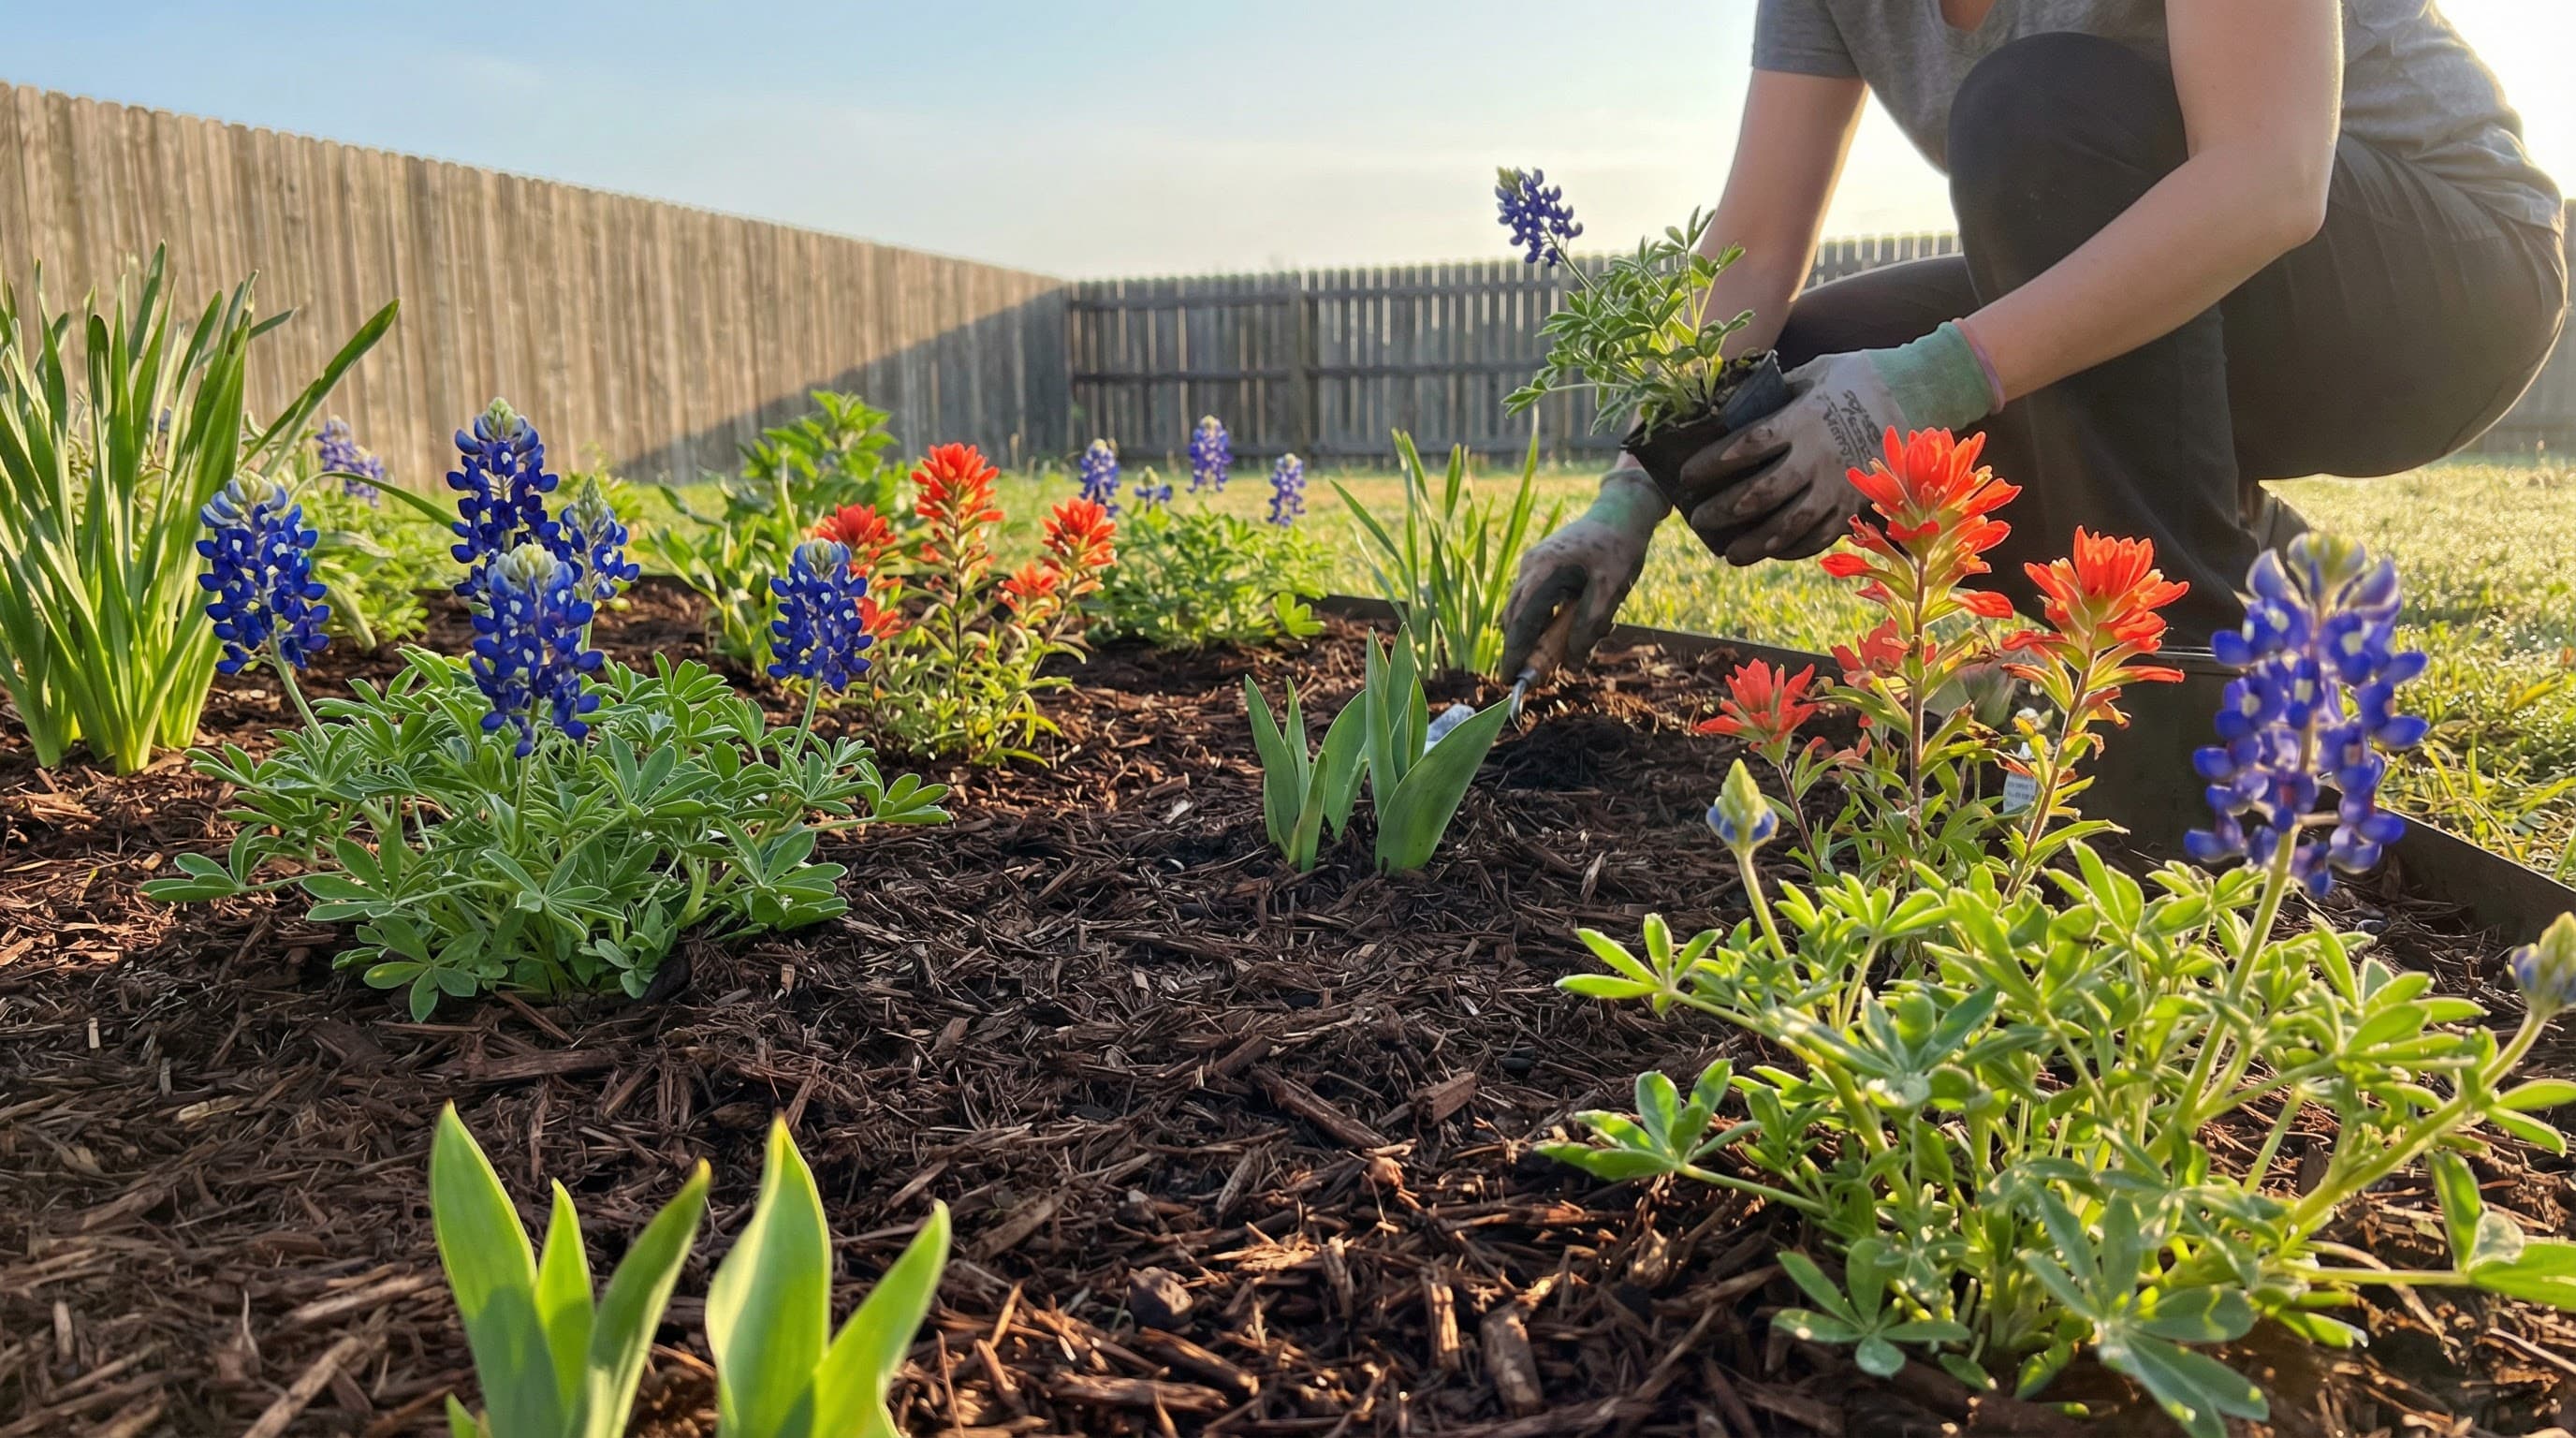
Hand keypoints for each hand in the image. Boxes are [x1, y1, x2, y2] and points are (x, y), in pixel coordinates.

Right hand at [1498, 471, 1665, 677]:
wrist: (1624, 511)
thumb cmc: (1618, 547)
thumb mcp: (1611, 590)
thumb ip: (1589, 627)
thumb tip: (1571, 664)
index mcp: (1542, 570)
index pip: (1520, 621)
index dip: (1514, 652)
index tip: (1509, 679)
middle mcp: (1531, 567)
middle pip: (1516, 619)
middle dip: (1526, 649)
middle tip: (1540, 675)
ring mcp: (1534, 565)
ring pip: (1526, 612)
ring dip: (1543, 635)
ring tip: (1568, 649)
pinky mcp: (1543, 567)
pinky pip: (1538, 602)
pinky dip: (1550, 621)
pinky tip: (1575, 624)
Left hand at [1677, 351, 1895, 564]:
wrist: (1914, 392)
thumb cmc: (1854, 377)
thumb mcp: (1811, 374)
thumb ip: (1774, 395)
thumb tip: (1732, 407)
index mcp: (1801, 420)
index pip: (1746, 447)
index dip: (1711, 464)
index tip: (1686, 477)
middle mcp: (1816, 457)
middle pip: (1760, 493)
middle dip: (1723, 511)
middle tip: (1698, 521)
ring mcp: (1837, 484)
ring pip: (1790, 525)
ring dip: (1756, 543)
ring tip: (1730, 554)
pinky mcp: (1855, 502)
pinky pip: (1822, 536)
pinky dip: (1795, 548)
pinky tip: (1773, 552)